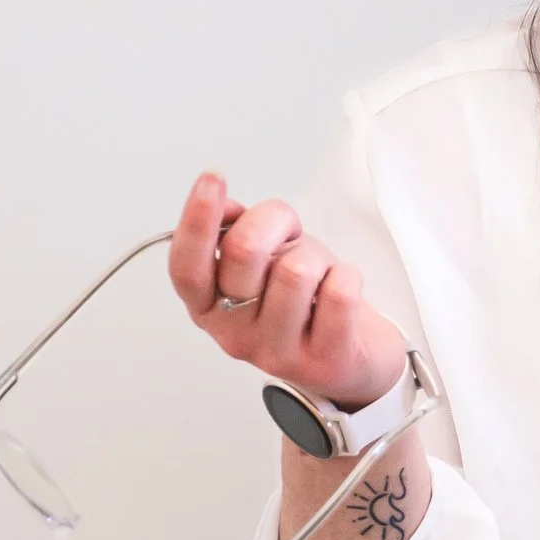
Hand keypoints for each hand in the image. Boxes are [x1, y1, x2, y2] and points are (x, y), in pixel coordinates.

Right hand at [166, 171, 408, 415]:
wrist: (353, 356)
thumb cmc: (304, 300)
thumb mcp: (265, 259)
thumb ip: (237, 232)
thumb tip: (225, 208)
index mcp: (209, 308)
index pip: (186, 267)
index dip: (195, 220)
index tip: (213, 177)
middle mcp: (234, 335)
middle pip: (243, 252)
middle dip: (274, 224)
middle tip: (290, 235)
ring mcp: (277, 353)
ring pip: (295, 270)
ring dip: (316, 256)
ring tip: (319, 274)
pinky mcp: (323, 361)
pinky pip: (338, 293)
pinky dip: (347, 275)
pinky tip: (341, 288)